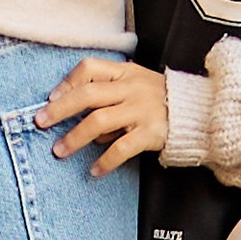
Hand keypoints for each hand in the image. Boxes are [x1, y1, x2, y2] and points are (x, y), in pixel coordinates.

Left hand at [39, 57, 170, 172]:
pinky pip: (121, 148)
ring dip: (75, 137)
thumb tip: (78, 119)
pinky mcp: (151, 133)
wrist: (199, 113)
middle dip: (60, 109)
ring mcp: (141, 110)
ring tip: (59, 150)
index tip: (51, 98)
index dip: (67, 82)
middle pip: (87, 95)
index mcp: (126, 72)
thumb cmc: (160, 99)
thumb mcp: (136, 84)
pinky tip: (94, 170)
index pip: (90, 68)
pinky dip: (104, 161)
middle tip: (41, 122)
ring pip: (98, 121)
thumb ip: (109, 95)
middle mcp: (132, 88)